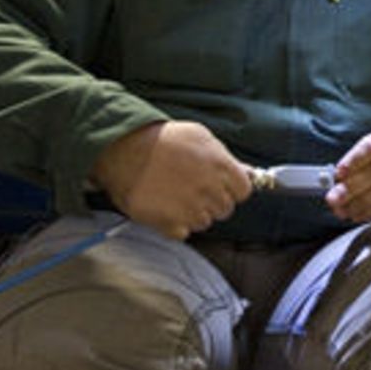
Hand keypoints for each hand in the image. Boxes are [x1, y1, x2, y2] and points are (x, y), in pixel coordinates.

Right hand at [91, 120, 252, 238]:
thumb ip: (225, 157)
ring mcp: (190, 209)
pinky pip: (183, 232)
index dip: (232, 189)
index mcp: (221, 167)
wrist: (123, 149)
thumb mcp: (200, 136)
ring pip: (205, 223)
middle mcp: (209, 190)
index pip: (243, 191)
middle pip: (225, 209)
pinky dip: (174, 224)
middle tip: (192, 188)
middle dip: (212, 201)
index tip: (221, 186)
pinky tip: (164, 207)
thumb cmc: (162, 139)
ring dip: (193, 213)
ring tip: (175, 195)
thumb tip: (247, 172)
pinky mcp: (170, 224)